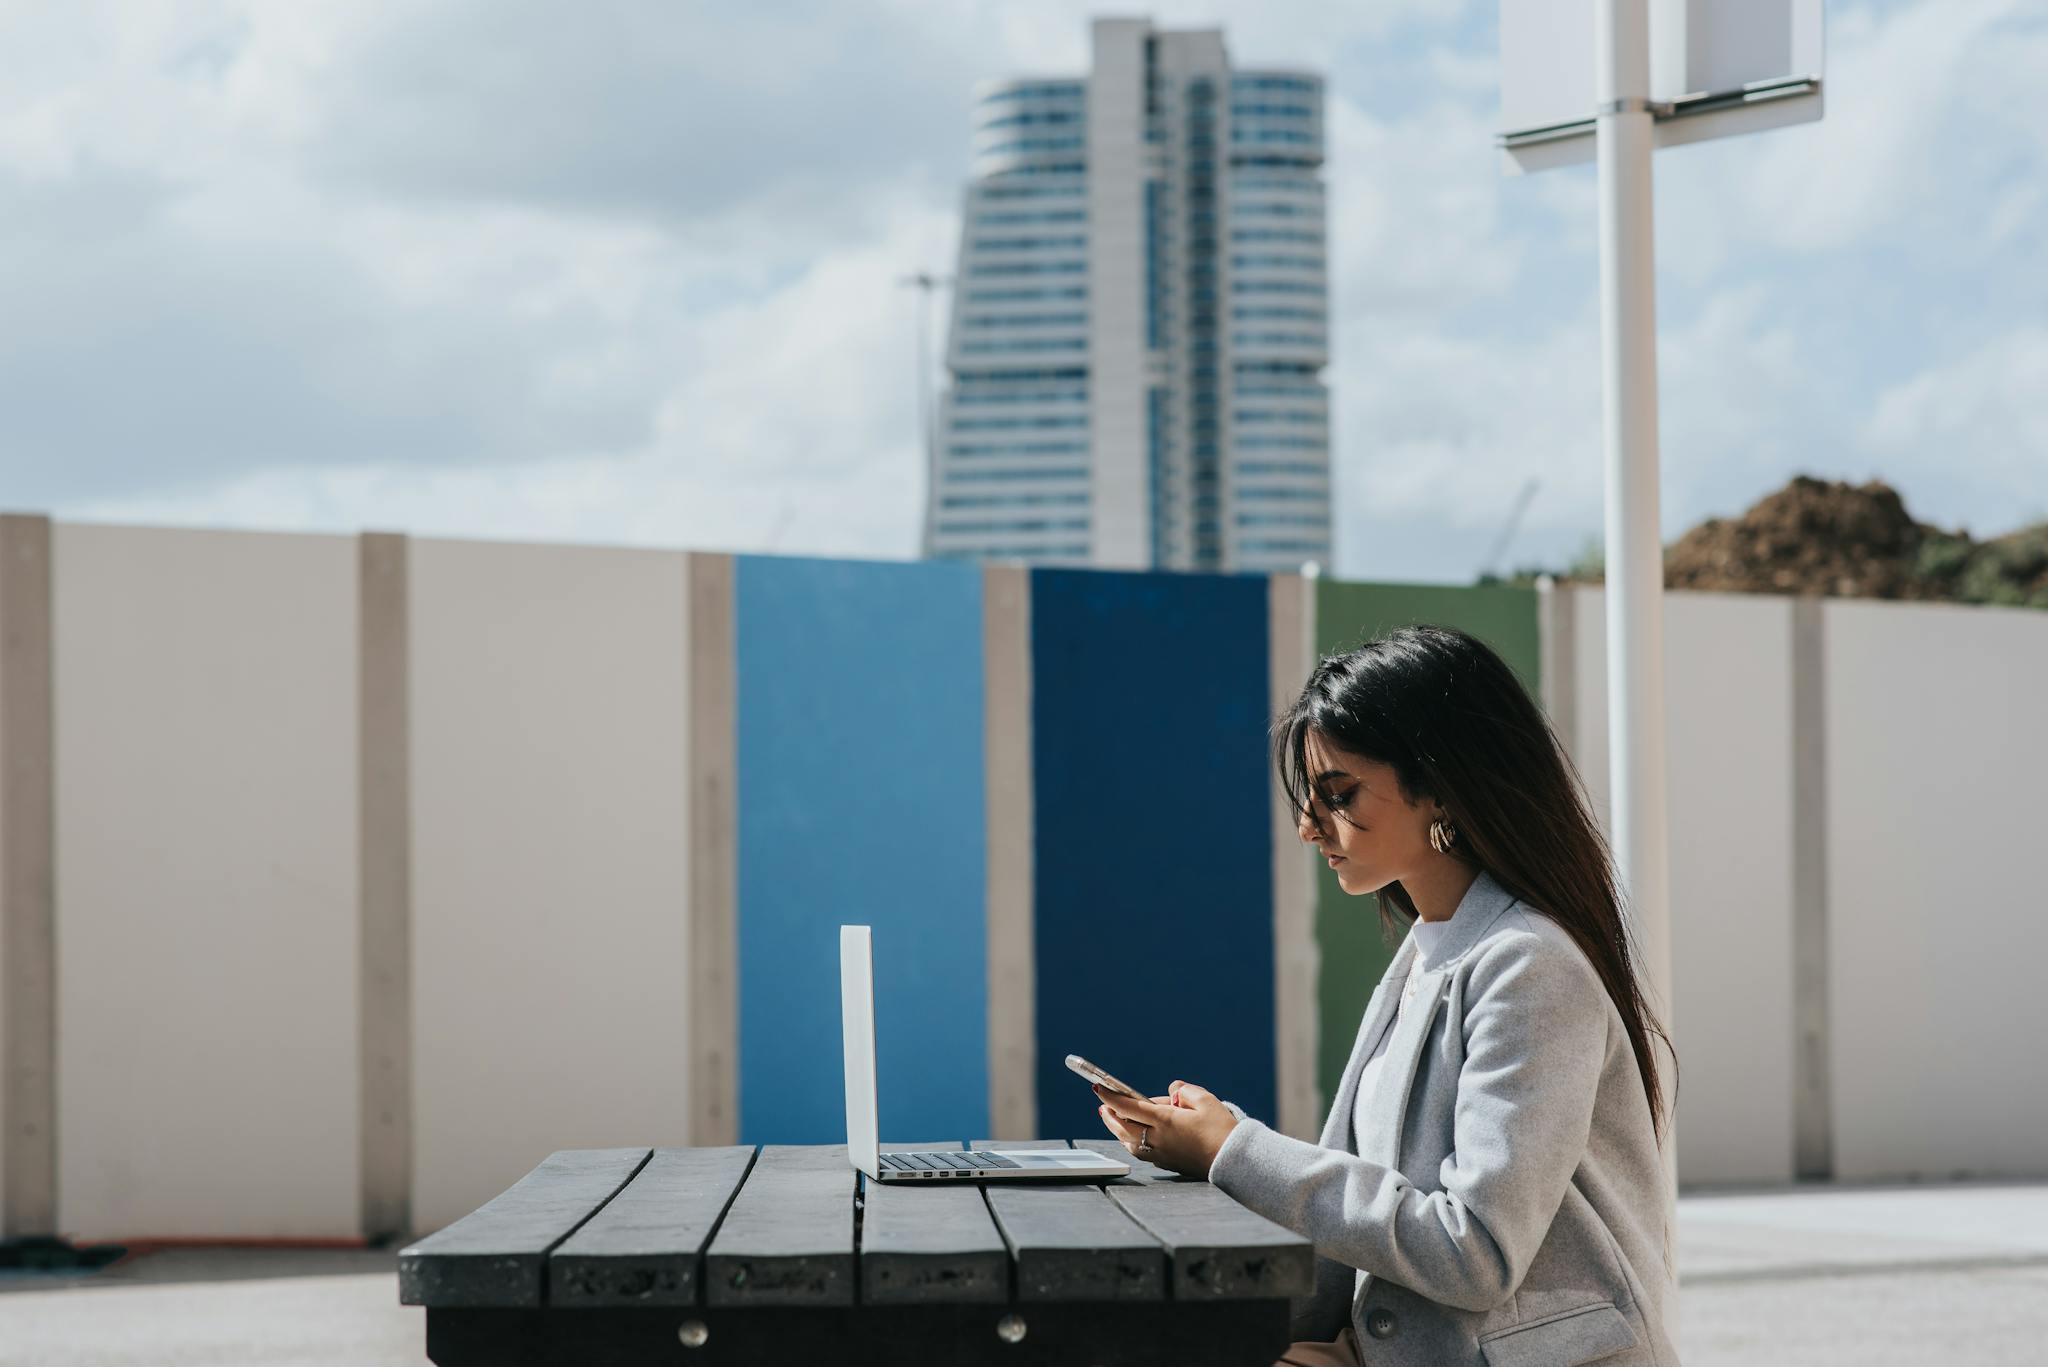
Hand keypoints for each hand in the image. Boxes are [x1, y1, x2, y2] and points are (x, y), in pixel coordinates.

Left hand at [1094, 1079, 1237, 1178]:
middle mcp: (1158, 1139)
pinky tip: (1133, 1137)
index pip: (1129, 1107)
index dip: (1111, 1097)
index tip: (1098, 1088)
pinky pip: (1141, 1152)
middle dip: (1110, 1115)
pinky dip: (1131, 1142)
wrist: (1233, 1161)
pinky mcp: (1167, 1163)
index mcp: (1165, 1121)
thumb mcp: (1205, 1100)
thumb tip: (1172, 1092)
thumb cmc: (1221, 1129)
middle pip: (1123, 1127)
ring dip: (1118, 1130)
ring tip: (1114, 1119)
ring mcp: (1161, 1154)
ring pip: (1129, 1142)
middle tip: (1102, 1105)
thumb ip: (1184, 1090)